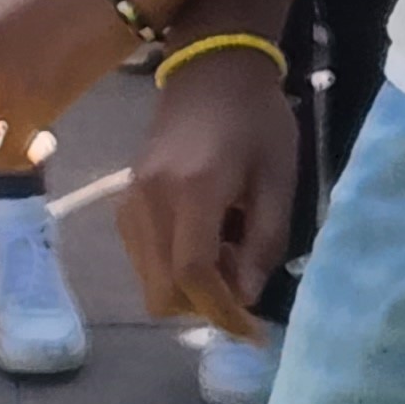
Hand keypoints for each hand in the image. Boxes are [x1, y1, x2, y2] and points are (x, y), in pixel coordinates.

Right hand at [116, 51, 298, 342]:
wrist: (210, 71)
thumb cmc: (257, 121)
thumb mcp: (278, 179)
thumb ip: (263, 241)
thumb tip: (243, 294)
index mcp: (193, 189)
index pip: (193, 272)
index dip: (222, 312)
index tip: (253, 332)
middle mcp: (150, 199)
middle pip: (161, 288)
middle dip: (203, 308)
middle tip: (243, 295)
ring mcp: (131, 199)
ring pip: (147, 279)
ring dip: (187, 290)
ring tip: (227, 263)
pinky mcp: (125, 199)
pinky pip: (142, 257)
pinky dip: (172, 269)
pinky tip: (205, 246)